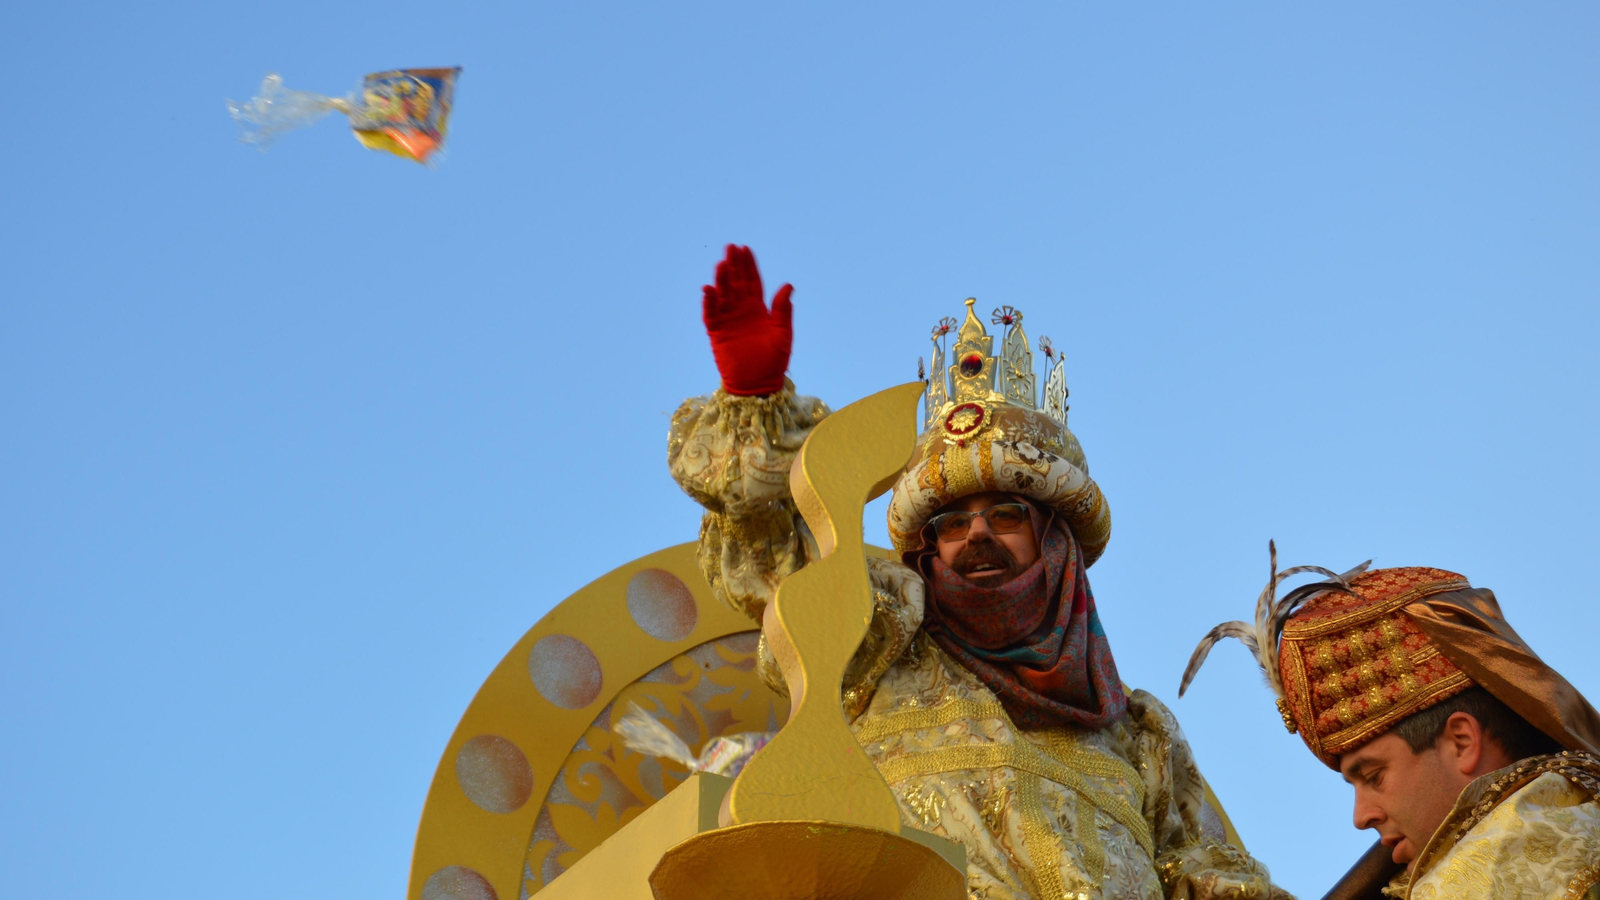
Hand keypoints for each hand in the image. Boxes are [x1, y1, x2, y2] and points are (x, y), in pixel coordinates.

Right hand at [702, 245, 792, 395]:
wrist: (758, 384)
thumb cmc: (774, 361)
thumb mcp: (782, 334)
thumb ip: (783, 311)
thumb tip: (788, 285)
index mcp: (758, 310)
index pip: (752, 282)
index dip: (749, 266)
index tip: (745, 249)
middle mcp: (741, 312)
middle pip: (736, 283)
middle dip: (733, 265)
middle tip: (730, 247)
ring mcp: (728, 321)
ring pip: (723, 295)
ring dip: (721, 280)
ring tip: (722, 264)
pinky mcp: (717, 333)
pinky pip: (711, 315)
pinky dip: (709, 303)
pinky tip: (708, 289)